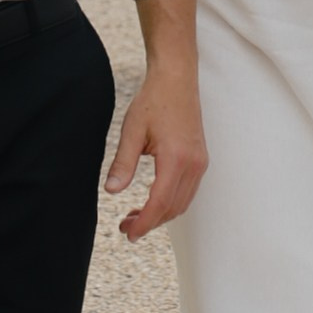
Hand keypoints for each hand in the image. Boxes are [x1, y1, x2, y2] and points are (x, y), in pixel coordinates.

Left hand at [105, 0, 205, 240]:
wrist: (177, 79)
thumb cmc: (153, 101)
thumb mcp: (132, 131)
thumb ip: (123, 163)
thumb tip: (112, 191)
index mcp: (176, 159)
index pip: (160, 203)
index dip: (144, 222)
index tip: (128, 234)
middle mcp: (194, 165)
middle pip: (173, 208)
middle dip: (150, 222)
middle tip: (124, 228)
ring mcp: (200, 163)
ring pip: (182, 203)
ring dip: (160, 214)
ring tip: (133, 217)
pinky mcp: (200, 160)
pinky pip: (187, 191)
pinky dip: (170, 202)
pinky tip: (151, 200)